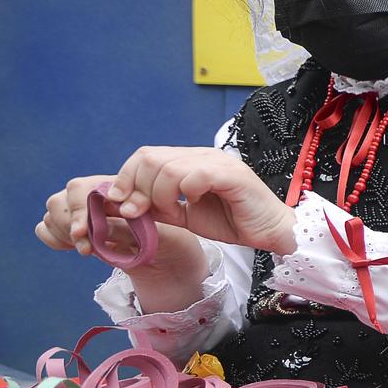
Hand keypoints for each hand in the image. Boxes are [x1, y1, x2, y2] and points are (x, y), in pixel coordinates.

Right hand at [38, 173, 209, 279]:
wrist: (169, 258)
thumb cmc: (169, 242)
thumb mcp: (158, 236)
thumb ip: (128, 231)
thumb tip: (98, 229)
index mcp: (118, 189)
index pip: (83, 189)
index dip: (79, 211)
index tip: (83, 234)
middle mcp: (96, 196)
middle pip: (61, 199)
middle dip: (68, 225)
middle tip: (86, 249)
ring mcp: (82, 211)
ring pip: (52, 211)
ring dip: (63, 232)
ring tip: (87, 249)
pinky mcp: (73, 227)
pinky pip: (45, 226)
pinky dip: (53, 237)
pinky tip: (76, 247)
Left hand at [100, 146, 297, 255]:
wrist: (269, 232)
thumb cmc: (231, 222)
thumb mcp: (182, 215)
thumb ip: (156, 207)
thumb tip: (122, 204)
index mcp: (190, 160)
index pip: (146, 155)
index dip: (125, 177)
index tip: (118, 202)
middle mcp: (202, 154)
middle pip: (151, 158)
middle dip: (137, 189)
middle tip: (141, 212)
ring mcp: (217, 161)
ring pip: (169, 168)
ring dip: (160, 195)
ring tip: (171, 211)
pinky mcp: (232, 174)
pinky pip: (195, 176)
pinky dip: (185, 192)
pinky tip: (193, 203)